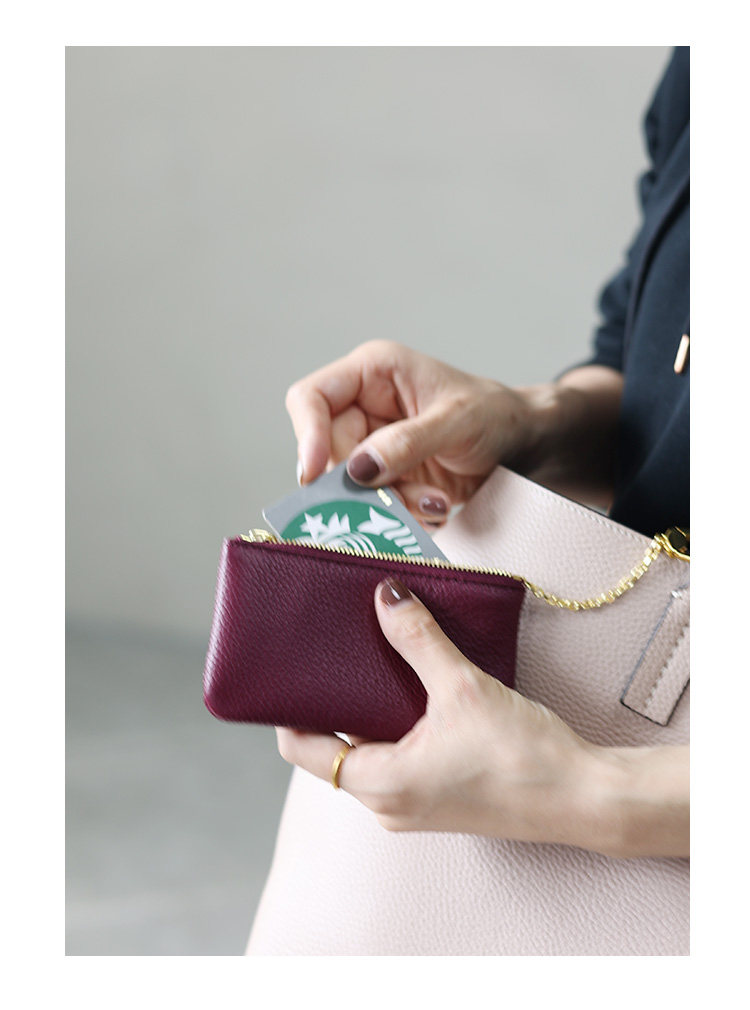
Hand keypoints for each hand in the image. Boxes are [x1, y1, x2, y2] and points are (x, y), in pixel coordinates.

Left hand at [277, 576, 612, 851]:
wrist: (584, 797)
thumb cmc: (524, 757)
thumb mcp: (462, 687)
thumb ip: (418, 640)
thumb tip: (386, 598)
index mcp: (381, 785)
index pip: (303, 748)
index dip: (290, 707)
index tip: (291, 667)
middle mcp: (389, 804)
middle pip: (334, 747)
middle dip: (332, 700)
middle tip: (334, 651)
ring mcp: (414, 805)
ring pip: (369, 750)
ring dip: (369, 709)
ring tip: (376, 658)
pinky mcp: (440, 798)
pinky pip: (400, 757)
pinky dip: (397, 724)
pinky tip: (415, 687)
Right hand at [285, 340, 536, 523]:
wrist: (523, 444)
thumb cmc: (494, 414)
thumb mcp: (457, 422)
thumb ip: (407, 442)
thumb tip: (359, 468)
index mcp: (373, 372)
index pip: (311, 399)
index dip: (307, 435)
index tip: (315, 474)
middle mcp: (364, 406)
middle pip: (329, 453)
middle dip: (365, 485)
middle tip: (405, 502)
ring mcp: (372, 443)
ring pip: (351, 486)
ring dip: (389, 503)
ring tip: (435, 503)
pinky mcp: (386, 476)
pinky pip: (374, 503)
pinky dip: (402, 513)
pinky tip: (436, 507)